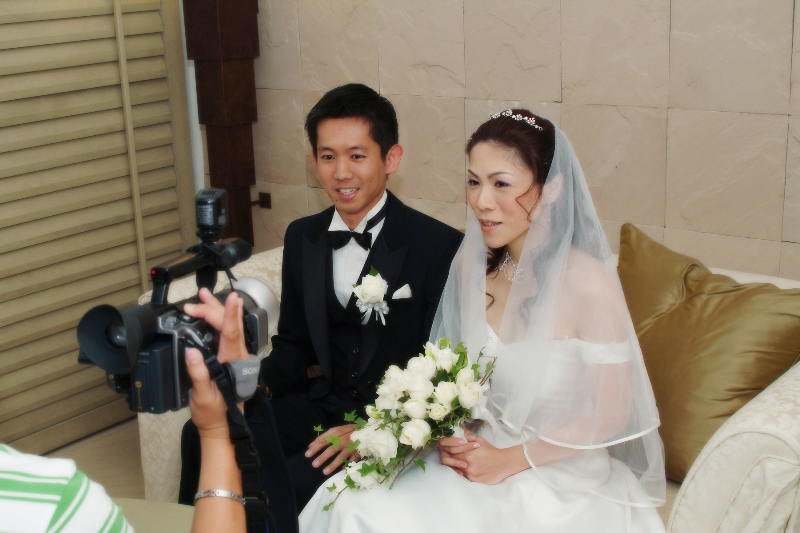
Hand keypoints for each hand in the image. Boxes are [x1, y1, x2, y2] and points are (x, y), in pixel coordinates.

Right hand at [184, 291, 248, 440]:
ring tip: (203, 295)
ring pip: (227, 326)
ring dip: (215, 310)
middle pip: (228, 325)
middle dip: (212, 308)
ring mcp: (235, 355)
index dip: (231, 314)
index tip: (232, 297)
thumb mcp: (203, 396)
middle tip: (195, 299)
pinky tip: (208, 314)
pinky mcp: (229, 357)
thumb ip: (198, 374)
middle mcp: (237, 355)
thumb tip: (191, 352)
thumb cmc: (214, 413)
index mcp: (233, 361)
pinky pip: (224, 333)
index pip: (232, 333)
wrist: (222, 426)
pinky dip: (216, 321)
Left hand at [305, 424, 358, 475]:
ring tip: (324, 472)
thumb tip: (310, 446)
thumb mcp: (335, 430)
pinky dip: (347, 466)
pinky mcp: (357, 452)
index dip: (315, 447)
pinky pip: (351, 461)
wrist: (365, 431)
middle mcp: (343, 440)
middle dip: (323, 457)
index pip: (324, 440)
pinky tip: (341, 472)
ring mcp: (350, 447)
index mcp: (336, 433)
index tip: (307, 455)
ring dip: (333, 465)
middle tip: (314, 465)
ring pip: (341, 456)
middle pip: (332, 449)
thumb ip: (323, 437)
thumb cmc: (347, 431)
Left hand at [439, 428, 529, 484]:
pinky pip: (464, 477)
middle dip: (450, 458)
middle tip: (451, 456)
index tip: (448, 448)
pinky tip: (466, 469)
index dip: (448, 449)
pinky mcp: (474, 480)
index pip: (451, 451)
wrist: (504, 463)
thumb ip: (468, 438)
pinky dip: (464, 473)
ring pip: (457, 470)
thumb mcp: (479, 440)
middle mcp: (467, 464)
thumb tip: (460, 433)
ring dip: (456, 466)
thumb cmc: (491, 450)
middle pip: (451, 461)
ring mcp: (470, 473)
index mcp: (467, 453)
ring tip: (459, 462)